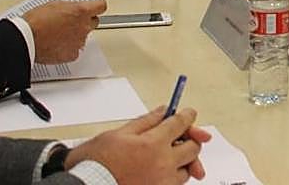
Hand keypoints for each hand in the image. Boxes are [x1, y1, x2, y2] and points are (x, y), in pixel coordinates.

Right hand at [24, 0, 105, 63]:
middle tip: (72, 22)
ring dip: (75, 35)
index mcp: (81, 11)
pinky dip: (68, 48)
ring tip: (58, 34)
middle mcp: (84, 26)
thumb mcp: (54, 5)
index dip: (98, 5)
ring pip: (83, 36)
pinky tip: (57, 44)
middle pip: (94, 22)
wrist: (25, 39)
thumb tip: (74, 9)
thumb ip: (70, 7)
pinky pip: (75, 49)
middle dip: (85, 21)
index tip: (96, 5)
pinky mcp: (72, 54)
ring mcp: (79, 41)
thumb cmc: (35, 21)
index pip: (101, 6)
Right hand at [64, 106, 211, 184]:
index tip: (188, 114)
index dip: (187, 116)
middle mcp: (163, 164)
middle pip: (194, 148)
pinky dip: (172, 178)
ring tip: (165, 158)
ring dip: (181, 162)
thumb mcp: (117, 134)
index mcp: (153, 144)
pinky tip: (160, 173)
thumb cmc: (94, 164)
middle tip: (181, 138)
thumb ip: (145, 121)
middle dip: (190, 140)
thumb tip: (164, 111)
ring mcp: (163, 183)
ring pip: (186, 170)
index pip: (181, 123)